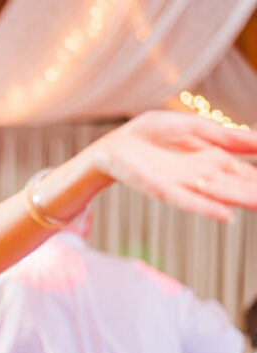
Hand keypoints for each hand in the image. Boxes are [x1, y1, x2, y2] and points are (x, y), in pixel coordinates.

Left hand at [88, 110, 256, 221]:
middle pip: (243, 188)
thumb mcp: (197, 129)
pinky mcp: (163, 190)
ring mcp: (186, 185)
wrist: (115, 144)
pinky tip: (225, 217)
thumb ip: (229, 137)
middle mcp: (206, 177)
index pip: (252, 174)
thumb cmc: (153, 135)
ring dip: (244, 202)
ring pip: (221, 197)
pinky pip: (188, 202)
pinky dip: (206, 208)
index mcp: (217, 160)